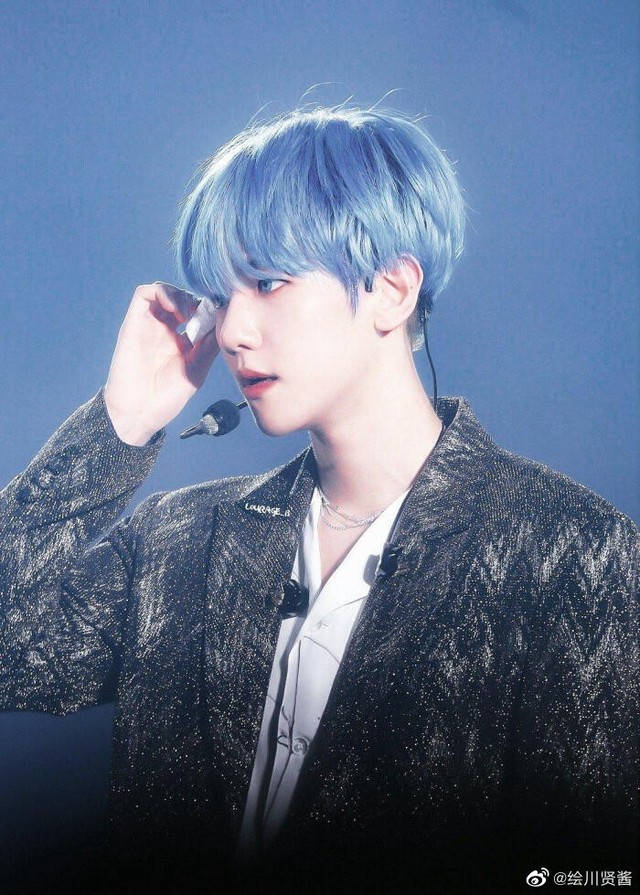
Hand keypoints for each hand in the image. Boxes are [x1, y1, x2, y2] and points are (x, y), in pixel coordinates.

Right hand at [104, 283, 218, 444]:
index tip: (219, 317)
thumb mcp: (197, 369)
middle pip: (182, 299)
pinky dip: (161, 292)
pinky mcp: (133, 323)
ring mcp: (149, 325)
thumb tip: (223, 323)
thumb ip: (209, 346)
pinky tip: (176, 311)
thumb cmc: (166, 398)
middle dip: (196, 300)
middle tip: (205, 314)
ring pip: (164, 292)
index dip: (208, 310)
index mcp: (181, 342)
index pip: (197, 313)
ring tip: (189, 313)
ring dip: (179, 295)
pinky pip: (144, 294)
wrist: (139, 412)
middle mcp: (165, 330)